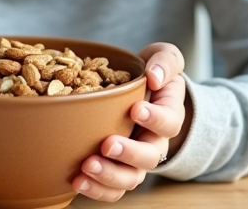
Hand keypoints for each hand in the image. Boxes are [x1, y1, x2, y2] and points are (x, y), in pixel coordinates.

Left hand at [72, 42, 188, 202]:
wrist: (145, 93)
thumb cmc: (154, 74)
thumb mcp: (165, 58)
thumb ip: (165, 62)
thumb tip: (154, 76)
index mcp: (169, 114)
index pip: (169, 122)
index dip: (154, 119)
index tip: (135, 109)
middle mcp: (156, 142)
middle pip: (150, 157)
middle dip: (128, 153)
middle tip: (107, 144)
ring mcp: (137, 160)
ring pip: (131, 178)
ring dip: (109, 175)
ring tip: (87, 167)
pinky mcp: (118, 170)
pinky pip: (112, 189)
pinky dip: (97, 189)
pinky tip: (78, 181)